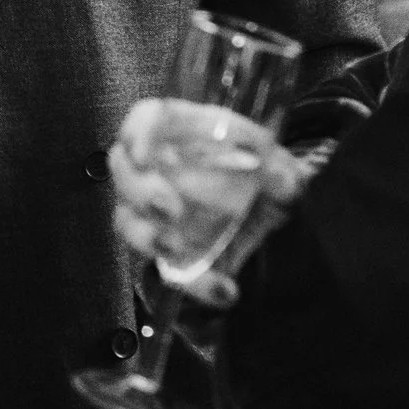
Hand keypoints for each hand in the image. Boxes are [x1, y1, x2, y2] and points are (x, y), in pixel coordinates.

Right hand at [109, 99, 309, 273]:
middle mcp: (157, 169)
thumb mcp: (281, 170)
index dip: (137, 133)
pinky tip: (225, 289)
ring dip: (146, 235)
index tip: (144, 153)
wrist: (272, 218)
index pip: (145, 119)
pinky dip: (195, 285)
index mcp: (182, 134)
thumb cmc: (264, 177)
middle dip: (139, 190)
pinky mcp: (169, 254)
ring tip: (174, 248)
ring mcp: (154, 213)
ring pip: (127, 221)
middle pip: (124, 170)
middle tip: (168, 207)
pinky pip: (166, 272)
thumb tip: (284, 179)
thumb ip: (284, 172)